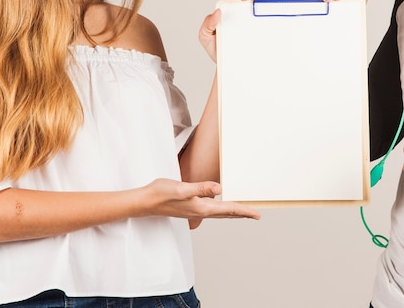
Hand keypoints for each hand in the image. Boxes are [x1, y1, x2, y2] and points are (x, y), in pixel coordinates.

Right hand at [142, 178, 260, 228]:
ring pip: (220, 213)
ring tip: (243, 212)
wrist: (145, 201)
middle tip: (255, 215)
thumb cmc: (161, 194)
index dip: (245, 211)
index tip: (257, 214)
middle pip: (227, 214)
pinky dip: (221, 209)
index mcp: (202, 207)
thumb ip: (201, 188)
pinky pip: (211, 210)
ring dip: (233, 212)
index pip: (229, 210)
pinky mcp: (190, 207)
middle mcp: (200, 211)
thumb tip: (220, 189)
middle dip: (242, 214)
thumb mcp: (182, 188)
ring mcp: (195, 210)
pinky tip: (220, 206)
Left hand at [198, 0, 286, 61]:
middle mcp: (243, 12)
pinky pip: (272, 12)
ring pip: (261, 1)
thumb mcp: (206, 37)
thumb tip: (216, 12)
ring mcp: (255, 18)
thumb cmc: (218, 50)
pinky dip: (278, 1)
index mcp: (230, 11)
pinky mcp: (265, 25)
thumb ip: (207, 24)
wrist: (231, 66)